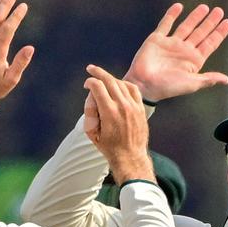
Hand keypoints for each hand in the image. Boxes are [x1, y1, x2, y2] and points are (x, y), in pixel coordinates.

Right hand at [84, 65, 154, 184]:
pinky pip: (133, 89)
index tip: (86, 84)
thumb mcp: (92, 133)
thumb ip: (90, 112)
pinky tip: (119, 84)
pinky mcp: (140, 109)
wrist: (130, 157)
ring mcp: (133, 107)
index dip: (90, 81)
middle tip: (90, 69)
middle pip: (109, 80)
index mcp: (109, 112)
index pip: (98, 86)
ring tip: (103, 78)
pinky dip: (124, 84)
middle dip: (98, 72)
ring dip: (110, 78)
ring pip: (121, 83)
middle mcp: (122, 106)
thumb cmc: (109, 147)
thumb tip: (93, 95)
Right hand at [123, 3, 227, 101]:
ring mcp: (170, 45)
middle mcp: (183, 51)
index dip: (219, 33)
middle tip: (219, 11)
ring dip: (195, 17)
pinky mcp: (156, 40)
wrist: (144, 85)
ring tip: (205, 7)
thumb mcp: (191, 84)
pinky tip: (179, 6)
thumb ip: (208, 79)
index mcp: (193, 61)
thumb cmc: (168, 87)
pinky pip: (165, 24)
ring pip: (186, 27)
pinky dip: (171, 15)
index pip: (210, 44)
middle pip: (200, 33)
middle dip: (210, 22)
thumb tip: (227, 80)